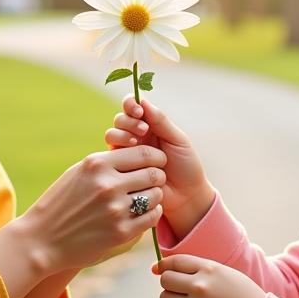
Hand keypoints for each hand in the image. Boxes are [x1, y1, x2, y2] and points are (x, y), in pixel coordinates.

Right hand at [22, 146, 166, 273]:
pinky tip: (145, 212)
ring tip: (147, 197)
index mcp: (97, 164)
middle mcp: (108, 185)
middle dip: (158, 176)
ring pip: (155, 196)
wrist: (41, 240)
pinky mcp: (120, 233)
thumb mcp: (79, 172)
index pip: (144, 153)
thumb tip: (136, 152)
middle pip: (153, 174)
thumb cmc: (61, 202)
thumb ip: (106, 162)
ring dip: (155, 196)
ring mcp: (115, 210)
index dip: (156, 157)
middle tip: (155, 180)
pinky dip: (153, 213)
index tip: (157, 162)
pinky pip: (151, 218)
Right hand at [105, 96, 214, 234]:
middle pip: (120, 120)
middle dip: (127, 121)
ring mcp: (127, 154)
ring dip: (122, 135)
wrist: (186, 197)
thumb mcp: (177, 141)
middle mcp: (136, 137)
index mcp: (150, 126)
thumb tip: (143, 100)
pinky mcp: (121, 170)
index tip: (138, 110)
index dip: (131, 104)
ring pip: (112, 136)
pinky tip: (133, 161)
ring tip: (136, 143)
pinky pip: (112, 158)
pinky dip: (119, 154)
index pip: (133, 108)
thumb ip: (161, 121)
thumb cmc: (186, 167)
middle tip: (143, 130)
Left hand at [153, 254, 265, 297]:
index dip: (163, 265)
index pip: (174, 261)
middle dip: (169, 283)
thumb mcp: (224, 273)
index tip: (159, 269)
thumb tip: (160, 269)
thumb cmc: (243, 296)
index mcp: (209, 269)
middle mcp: (200, 286)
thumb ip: (198, 268)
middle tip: (180, 289)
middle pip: (165, 279)